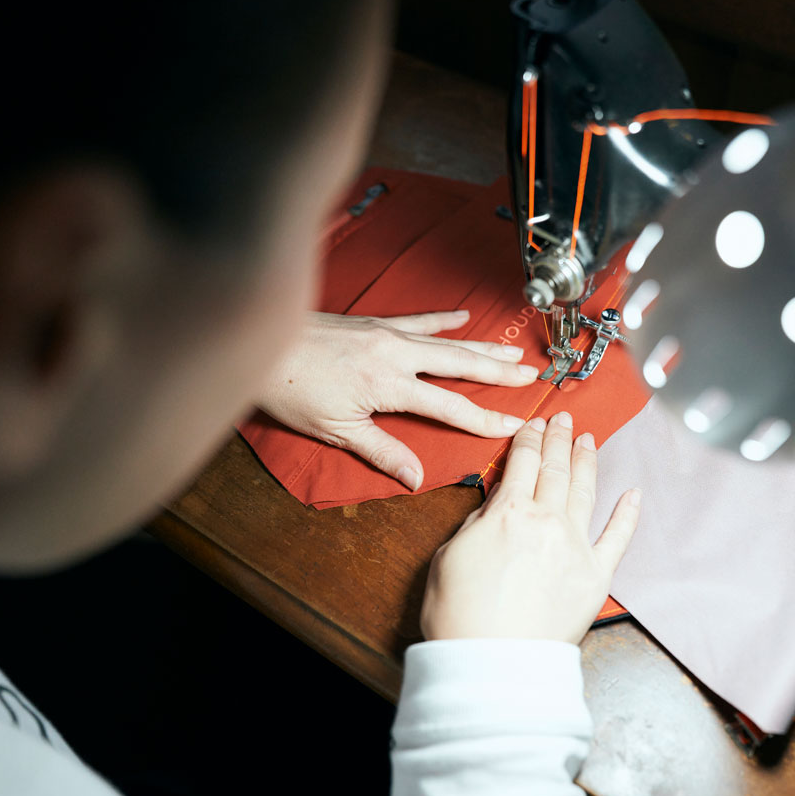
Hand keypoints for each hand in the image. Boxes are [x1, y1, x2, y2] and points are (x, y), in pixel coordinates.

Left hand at [257, 310, 539, 489]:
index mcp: (390, 385)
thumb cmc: (290, 387)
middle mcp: (396, 354)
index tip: (514, 426)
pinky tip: (462, 316)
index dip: (486, 419)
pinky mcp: (374, 323)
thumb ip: (382, 452)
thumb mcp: (336, 430)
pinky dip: (443, 320)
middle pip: (461, 365)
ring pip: (447, 341)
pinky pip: (419, 320)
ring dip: (482, 347)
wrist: (262, 340)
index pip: (450, 407)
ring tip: (512, 353)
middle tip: (531, 377)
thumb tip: (415, 478)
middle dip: (499, 373)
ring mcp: (387, 334)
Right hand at [420, 413, 641, 643]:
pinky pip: (618, 537)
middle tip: (564, 418)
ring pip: (586, 491)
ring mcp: (576, 547)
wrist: (494, 663)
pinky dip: (628, 513)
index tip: (534, 424)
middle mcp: (547, 521)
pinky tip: (633, 493)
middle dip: (560, 439)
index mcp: (508, 513)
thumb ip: (476, 524)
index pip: (523, 462)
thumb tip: (494, 505)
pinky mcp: (596, 575)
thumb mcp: (448, 557)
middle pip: (556, 469)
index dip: (530, 438)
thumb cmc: (461, 617)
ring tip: (589, 440)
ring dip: (588, 461)